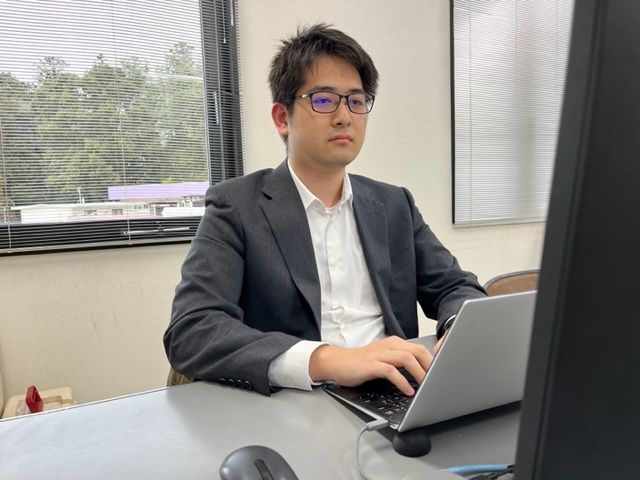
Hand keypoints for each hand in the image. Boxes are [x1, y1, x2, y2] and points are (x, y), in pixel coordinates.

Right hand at [309, 336, 433, 395]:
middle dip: (430, 365)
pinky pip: (391, 371)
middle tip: (437, 379)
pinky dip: (402, 381)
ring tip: (426, 386)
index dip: (433, 358)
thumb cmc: (360, 364)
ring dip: (419, 373)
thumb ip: (398, 362)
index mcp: (393, 344)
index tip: (443, 371)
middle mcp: (388, 346)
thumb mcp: (382, 359)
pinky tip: (407, 391)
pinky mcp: (371, 365)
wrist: (336, 362)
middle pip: (416, 350)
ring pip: (406, 358)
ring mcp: (379, 354)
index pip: (419, 347)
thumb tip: (420, 374)